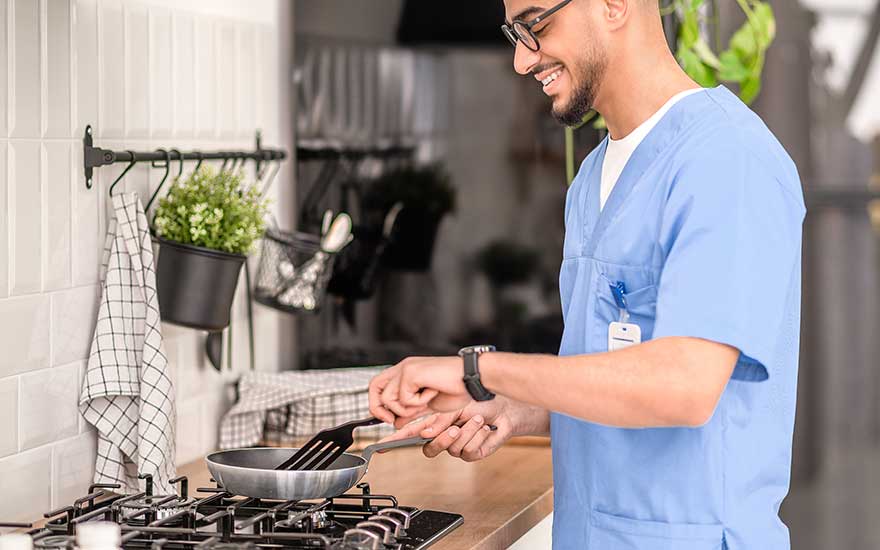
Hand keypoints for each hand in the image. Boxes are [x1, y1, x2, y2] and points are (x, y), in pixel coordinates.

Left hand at [368, 356, 472, 423]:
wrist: (472, 378)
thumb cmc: (456, 387)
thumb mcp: (428, 403)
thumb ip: (410, 411)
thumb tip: (395, 422)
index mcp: (406, 372)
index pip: (378, 385)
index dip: (377, 404)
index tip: (388, 420)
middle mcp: (404, 367)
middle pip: (374, 387)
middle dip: (380, 408)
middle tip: (393, 421)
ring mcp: (406, 369)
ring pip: (388, 398)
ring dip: (406, 408)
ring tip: (426, 400)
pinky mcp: (410, 372)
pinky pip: (403, 399)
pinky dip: (418, 403)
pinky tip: (432, 393)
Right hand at [377, 398, 517, 461]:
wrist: (504, 405)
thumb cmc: (479, 399)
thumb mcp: (451, 402)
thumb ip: (433, 417)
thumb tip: (422, 431)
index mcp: (433, 421)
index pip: (408, 433)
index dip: (393, 442)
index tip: (379, 447)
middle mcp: (443, 435)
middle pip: (429, 448)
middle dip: (443, 437)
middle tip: (455, 425)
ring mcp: (457, 445)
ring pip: (451, 449)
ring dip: (467, 431)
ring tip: (477, 419)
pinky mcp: (472, 452)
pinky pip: (468, 452)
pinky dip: (478, 436)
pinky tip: (485, 427)